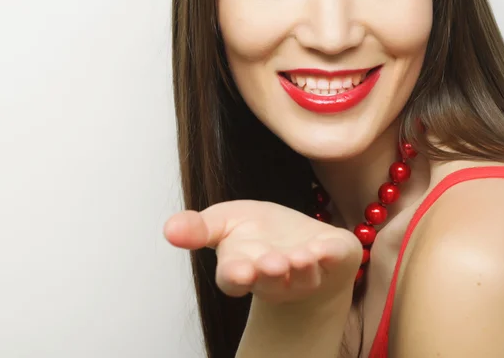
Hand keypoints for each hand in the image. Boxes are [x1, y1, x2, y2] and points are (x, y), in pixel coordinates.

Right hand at [163, 200, 361, 304]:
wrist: (300, 242)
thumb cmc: (259, 233)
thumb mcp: (224, 222)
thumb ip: (198, 228)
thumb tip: (169, 228)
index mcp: (244, 268)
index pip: (234, 278)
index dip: (236, 276)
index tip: (239, 271)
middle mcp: (275, 277)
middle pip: (270, 280)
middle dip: (271, 273)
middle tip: (272, 263)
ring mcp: (307, 272)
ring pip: (304, 277)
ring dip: (302, 269)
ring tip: (300, 258)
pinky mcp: (334, 259)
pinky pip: (334, 261)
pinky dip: (330, 256)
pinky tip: (325, 248)